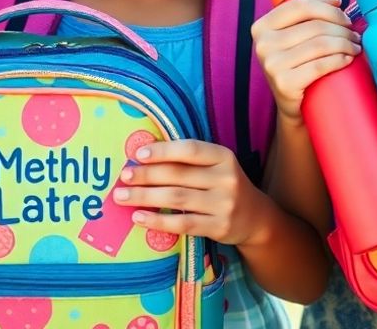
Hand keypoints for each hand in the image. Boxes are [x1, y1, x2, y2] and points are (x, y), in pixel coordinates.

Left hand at [115, 139, 270, 244]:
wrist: (255, 217)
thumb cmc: (224, 186)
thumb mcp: (216, 167)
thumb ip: (189, 161)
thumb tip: (143, 157)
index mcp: (224, 157)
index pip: (190, 149)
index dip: (163, 151)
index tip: (138, 154)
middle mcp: (226, 178)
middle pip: (178, 175)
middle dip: (146, 175)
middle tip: (123, 176)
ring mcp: (224, 204)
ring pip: (176, 198)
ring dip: (144, 197)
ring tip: (121, 197)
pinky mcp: (218, 227)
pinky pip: (182, 224)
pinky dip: (157, 221)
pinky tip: (139, 218)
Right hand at [251, 0, 360, 126]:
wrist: (292, 105)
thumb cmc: (298, 64)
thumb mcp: (293, 37)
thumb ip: (305, 16)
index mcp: (262, 26)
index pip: (301, 5)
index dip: (326, 5)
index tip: (343, 8)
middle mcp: (263, 44)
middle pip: (315, 25)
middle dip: (342, 27)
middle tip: (354, 34)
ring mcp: (272, 65)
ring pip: (321, 44)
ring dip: (345, 43)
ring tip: (356, 46)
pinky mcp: (284, 84)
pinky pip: (320, 65)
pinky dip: (340, 60)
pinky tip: (349, 58)